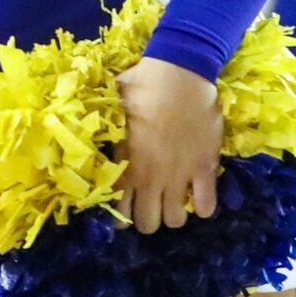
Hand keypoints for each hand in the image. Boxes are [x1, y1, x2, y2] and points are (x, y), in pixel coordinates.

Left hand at [113, 55, 222, 233]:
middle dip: (149, 218)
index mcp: (126, 166)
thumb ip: (107, 136)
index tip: (128, 208)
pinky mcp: (205, 168)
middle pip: (148, 224)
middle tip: (153, 202)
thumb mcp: (113, 112)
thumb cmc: (142, 86)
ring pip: (176, 220)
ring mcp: (179, 176)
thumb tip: (89, 137)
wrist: (179, 72)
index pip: (120, 214)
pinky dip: (202, 205)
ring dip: (174, 212)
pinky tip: (198, 192)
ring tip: (175, 196)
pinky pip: (206, 205)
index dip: (123, 216)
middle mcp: (151, 178)